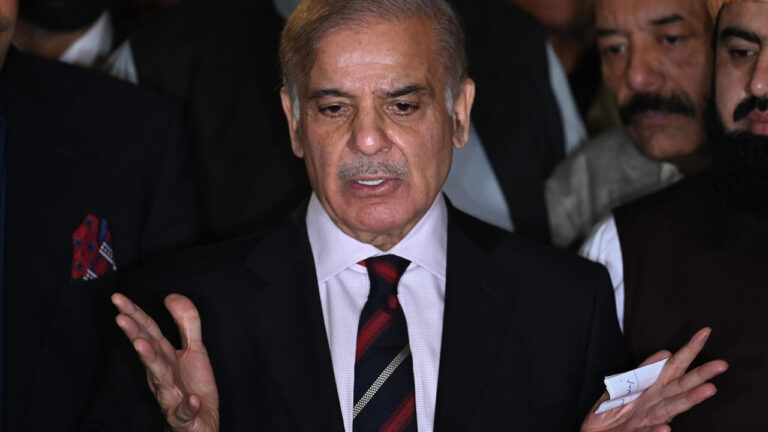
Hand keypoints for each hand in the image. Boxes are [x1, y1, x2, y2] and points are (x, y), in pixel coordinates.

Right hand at [112, 293, 219, 431]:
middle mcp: (162, 374)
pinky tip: (192, 399)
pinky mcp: (184, 415)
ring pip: (160, 378)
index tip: (117, 297)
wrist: (202, 423)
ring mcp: (171, 395)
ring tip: (143, 345)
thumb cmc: (191, 386)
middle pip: (148, 351)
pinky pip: (185, 411)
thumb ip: (186, 322)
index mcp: (164, 356)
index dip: (134, 313)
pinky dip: (188, 405)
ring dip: (151, 362)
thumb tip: (170, 296)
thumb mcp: (195, 349)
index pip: (147, 331)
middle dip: (135, 334)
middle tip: (120, 317)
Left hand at [581, 327, 727, 431]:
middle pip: (680, 386)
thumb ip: (643, 371)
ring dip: (689, 399)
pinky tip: (667, 427)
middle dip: (700, 375)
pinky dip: (657, 431)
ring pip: (671, 408)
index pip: (675, 366)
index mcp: (652, 389)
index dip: (689, 350)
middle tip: (721, 364)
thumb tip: (665, 353)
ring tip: (709, 389)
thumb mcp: (624, 386)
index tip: (705, 332)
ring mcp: (648, 420)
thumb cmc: (613, 411)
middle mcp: (655, 403)